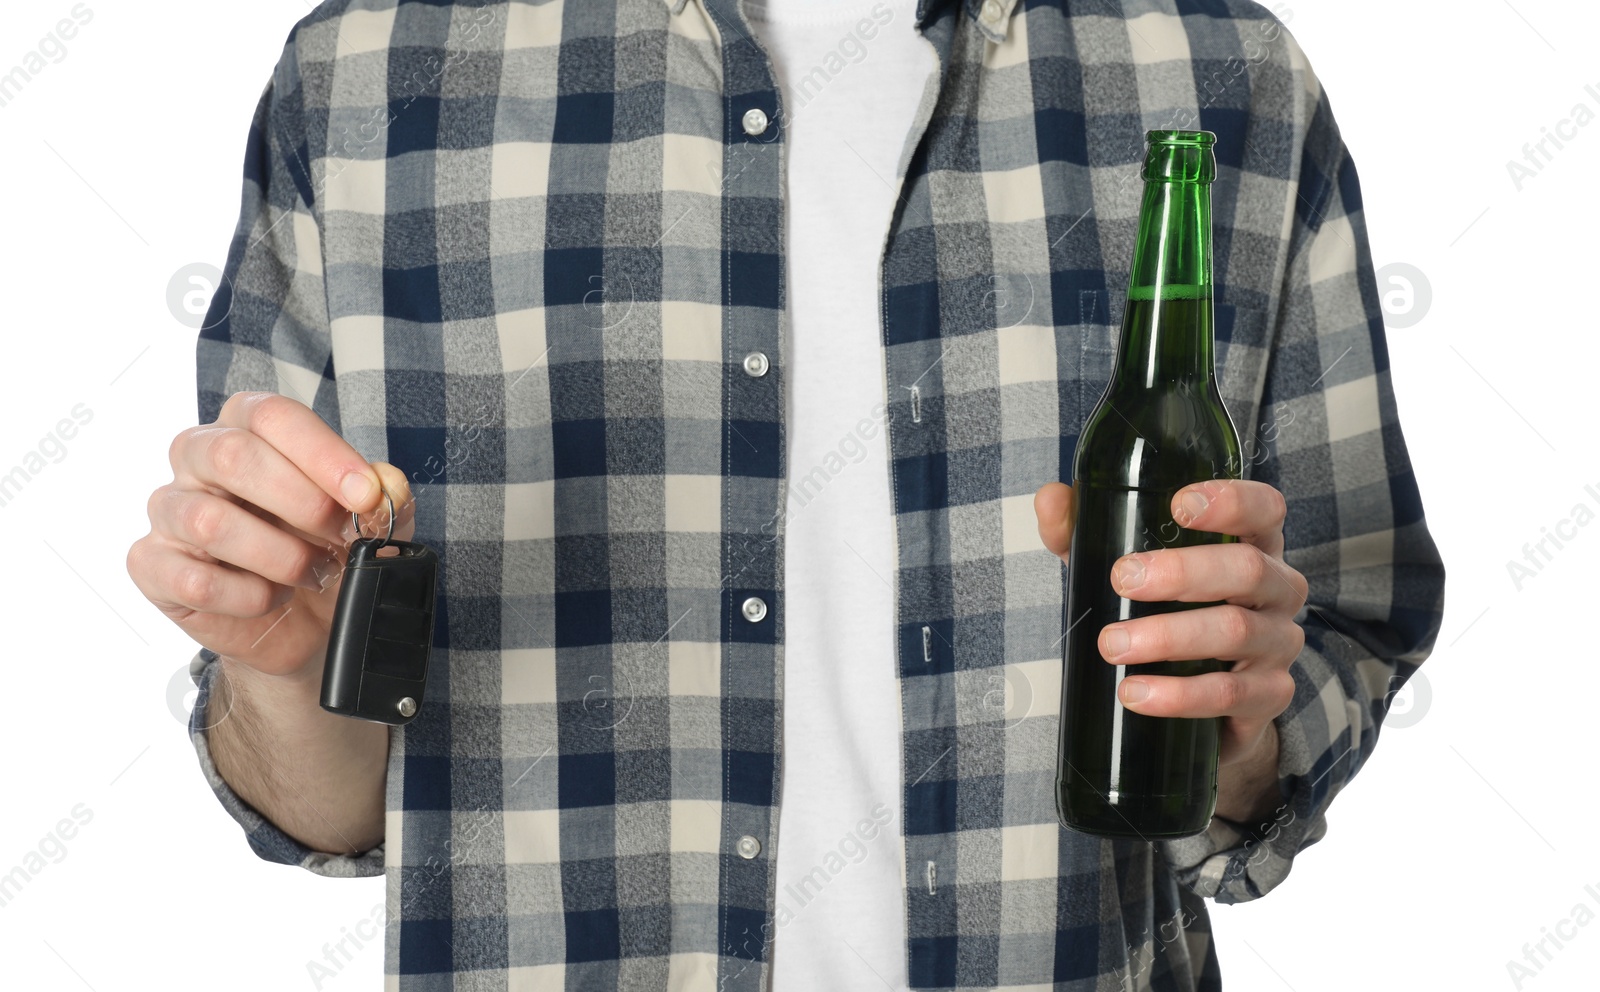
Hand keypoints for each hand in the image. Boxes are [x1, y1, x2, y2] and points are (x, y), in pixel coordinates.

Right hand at [128, 392, 415, 686]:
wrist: (307, 626)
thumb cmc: (330, 551)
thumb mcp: (371, 522)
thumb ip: (383, 496)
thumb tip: (384, 484)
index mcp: (248, 427)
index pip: (274, 416)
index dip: (323, 454)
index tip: (366, 494)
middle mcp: (197, 457)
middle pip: (232, 455)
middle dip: (301, 502)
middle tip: (342, 537)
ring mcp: (169, 510)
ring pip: (210, 522)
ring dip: (279, 556)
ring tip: (312, 573)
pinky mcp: (152, 565)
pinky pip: (194, 580)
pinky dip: (248, 597)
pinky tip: (272, 597)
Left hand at [1034, 478, 1306, 822]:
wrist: (1209, 698)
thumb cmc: (1171, 609)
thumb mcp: (1130, 567)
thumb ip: (1087, 531)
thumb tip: (1050, 499)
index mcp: (1253, 544)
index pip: (1264, 509)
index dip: (1232, 501)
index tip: (1179, 505)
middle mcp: (1278, 589)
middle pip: (1247, 569)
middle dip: (1182, 572)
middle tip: (1122, 579)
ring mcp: (1279, 643)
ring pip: (1236, 631)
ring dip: (1169, 637)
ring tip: (1112, 646)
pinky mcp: (1269, 695)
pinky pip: (1231, 694)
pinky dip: (1179, 694)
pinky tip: (1136, 693)